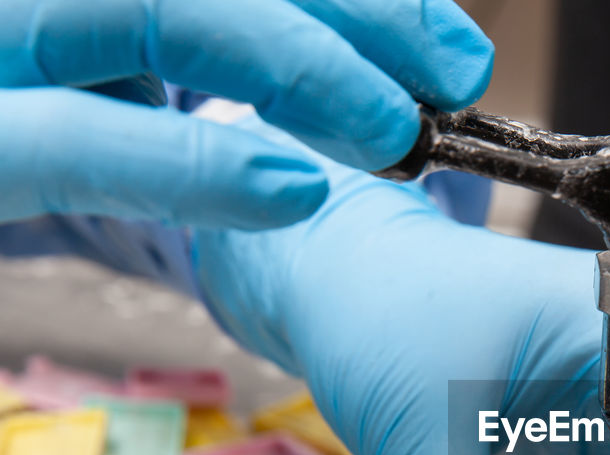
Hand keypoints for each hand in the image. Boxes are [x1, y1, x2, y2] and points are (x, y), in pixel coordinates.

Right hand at [0, 0, 490, 228]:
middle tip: (455, 63)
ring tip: (397, 128)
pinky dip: (187, 160)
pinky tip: (292, 189)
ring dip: (290, 56)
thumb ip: (146, 54)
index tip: (432, 36)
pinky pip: (63, 139)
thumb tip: (276, 93)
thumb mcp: (65, 72)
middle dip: (347, 5)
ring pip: (145, 9)